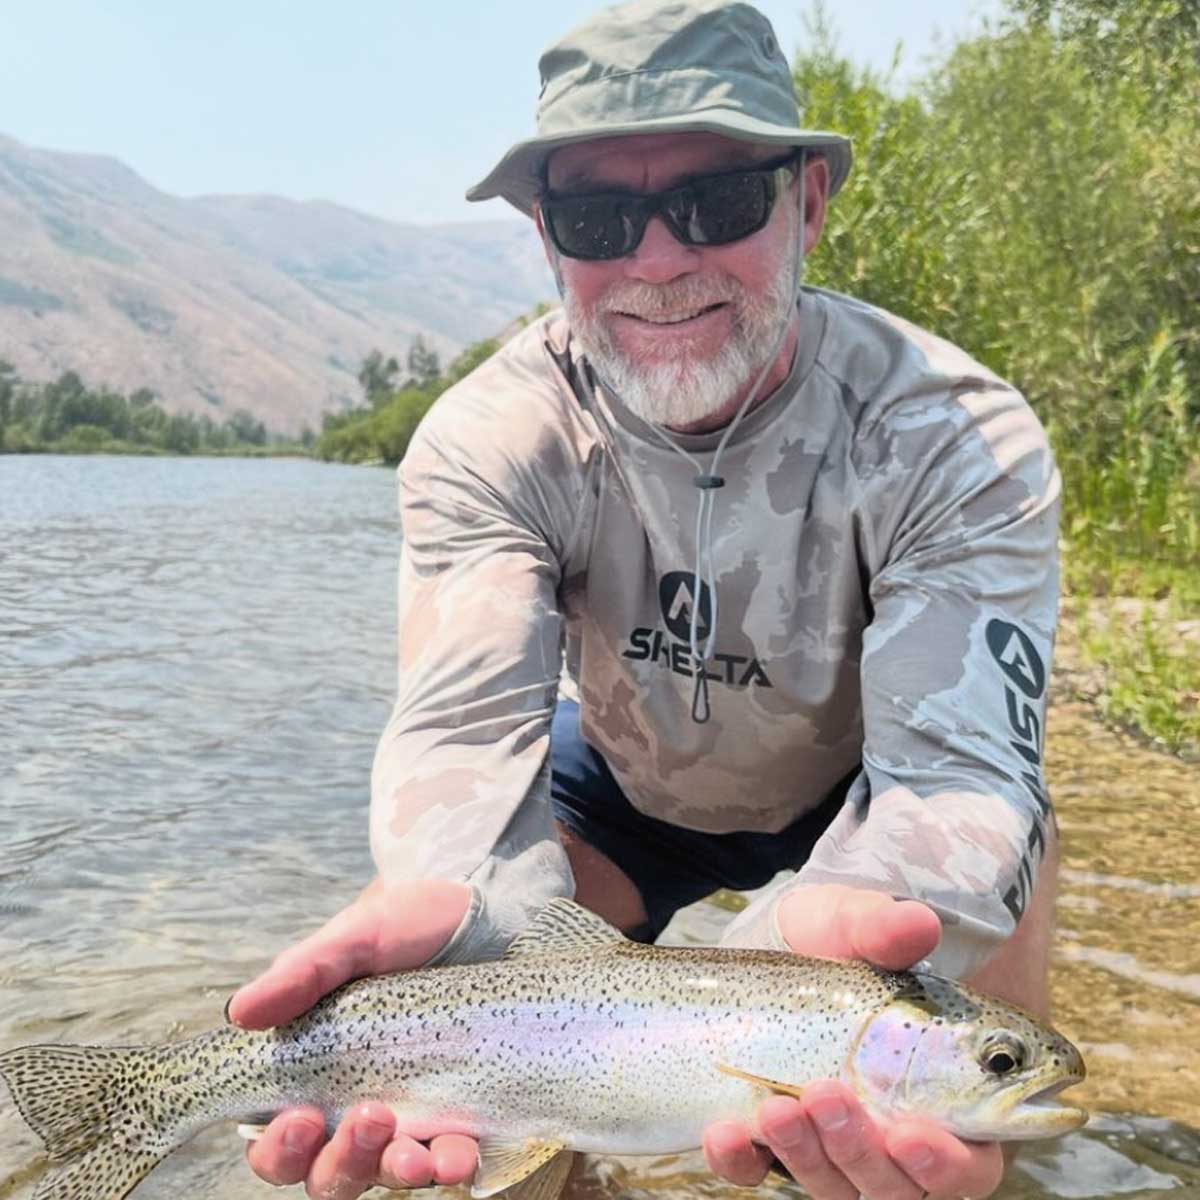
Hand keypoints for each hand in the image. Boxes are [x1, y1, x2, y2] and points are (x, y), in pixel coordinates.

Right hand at [227, 877, 477, 1198]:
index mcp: (314, 1073)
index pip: (277, 1141)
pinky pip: (451, 1160)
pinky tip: (457, 1158)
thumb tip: (241, 1011)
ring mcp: (410, 1115)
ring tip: (415, 1154)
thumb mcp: (354, 938)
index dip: (279, 1149)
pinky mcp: (461, 1114)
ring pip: (386, 1173)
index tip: (300, 1117)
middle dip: (341, 1161)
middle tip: (369, 1116)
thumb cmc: (405, 927)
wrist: (483, 912)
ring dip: (395, 1172)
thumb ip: (302, 973)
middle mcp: (355, 1106)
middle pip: (327, 1172)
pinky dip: (451, 1166)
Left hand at [702, 885, 1004, 1199]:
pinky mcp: (774, 1146)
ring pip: (834, 1189)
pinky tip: (723, 1132)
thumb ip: (884, 929)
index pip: (969, 1163)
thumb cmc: (838, 939)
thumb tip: (917, 922)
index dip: (946, 1164)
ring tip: (775, 1105)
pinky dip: (740, 1161)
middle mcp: (896, 1139)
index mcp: (946, 1099)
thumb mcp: (855, 924)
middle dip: (859, 1151)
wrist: (775, 942)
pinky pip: (756, 1174)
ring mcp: (834, 1149)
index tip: (908, 1134)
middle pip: (897, 1189)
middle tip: (824, 1093)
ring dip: (805, 1156)